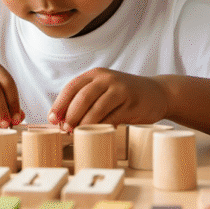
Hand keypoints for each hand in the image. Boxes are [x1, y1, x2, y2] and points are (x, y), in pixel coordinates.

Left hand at [48, 68, 168, 131]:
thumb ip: (85, 100)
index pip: (71, 87)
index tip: (52, 119)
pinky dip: (101, 128)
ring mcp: (121, 90)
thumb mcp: (104, 90)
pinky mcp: (132, 103)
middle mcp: (107, 79)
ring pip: (97, 108)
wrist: (157, 93)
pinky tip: (96, 134)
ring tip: (77, 133)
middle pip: (82, 97)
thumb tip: (60, 120)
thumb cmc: (124, 95)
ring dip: (84, 123)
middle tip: (64, 129)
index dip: (59, 104)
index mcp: (96, 74)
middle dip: (70, 115)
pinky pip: (112, 118)